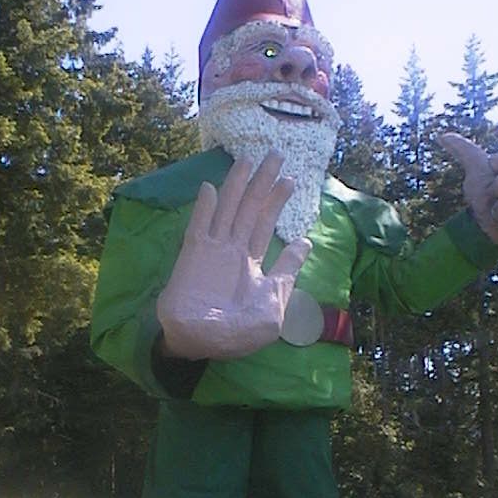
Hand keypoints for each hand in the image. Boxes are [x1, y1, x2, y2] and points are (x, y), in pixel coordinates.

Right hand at [156, 152, 311, 360]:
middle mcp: (234, 251)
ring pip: (228, 209)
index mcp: (254, 264)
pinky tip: (210, 187)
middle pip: (250, 208)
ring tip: (248, 159)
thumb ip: (287, 271)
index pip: (267, 224)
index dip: (279, 201)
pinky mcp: (193, 254)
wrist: (205, 343)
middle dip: (263, 182)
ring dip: (237, 185)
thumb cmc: (241, 332)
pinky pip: (199, 226)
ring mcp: (213, 250)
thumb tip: (304, 242)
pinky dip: (204, 207)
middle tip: (276, 153)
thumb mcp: (276, 303)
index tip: (291, 180)